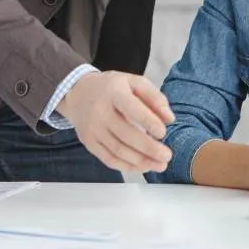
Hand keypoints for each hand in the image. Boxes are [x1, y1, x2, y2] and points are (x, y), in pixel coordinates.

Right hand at [57, 71, 174, 173]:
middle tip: (167, 155)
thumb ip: (154, 97)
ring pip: (118, 150)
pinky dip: (127, 166)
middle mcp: (100, 112)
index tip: (163, 132)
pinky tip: (143, 167)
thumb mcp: (134, 82)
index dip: (148, 122)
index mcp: (114, 93)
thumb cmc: (112, 87)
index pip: (131, 108)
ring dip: (141, 161)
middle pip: (125, 134)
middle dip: (148, 148)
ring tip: (160, 165)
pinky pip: (108, 159)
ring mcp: (93, 129)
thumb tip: (169, 119)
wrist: (78, 93)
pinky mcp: (89, 142)